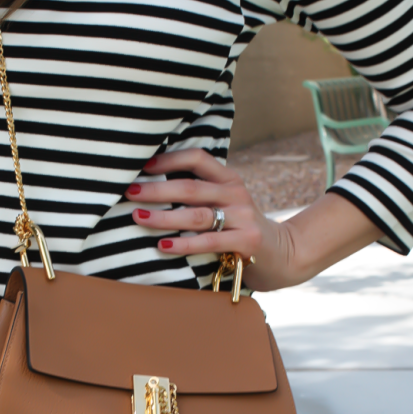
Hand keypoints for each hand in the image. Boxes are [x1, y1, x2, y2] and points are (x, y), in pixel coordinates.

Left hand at [126, 149, 290, 288]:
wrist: (283, 254)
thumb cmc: (240, 229)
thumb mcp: (226, 204)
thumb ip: (200, 194)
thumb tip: (152, 187)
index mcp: (228, 180)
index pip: (198, 158)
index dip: (170, 159)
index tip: (143, 166)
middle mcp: (236, 194)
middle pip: (190, 187)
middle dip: (156, 189)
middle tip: (129, 192)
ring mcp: (242, 218)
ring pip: (196, 215)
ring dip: (163, 216)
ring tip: (138, 217)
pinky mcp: (246, 242)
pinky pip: (209, 242)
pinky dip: (183, 244)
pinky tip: (163, 245)